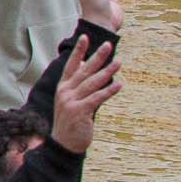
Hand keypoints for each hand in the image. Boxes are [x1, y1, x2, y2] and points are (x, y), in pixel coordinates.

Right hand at [49, 32, 121, 154]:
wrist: (63, 143)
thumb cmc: (70, 122)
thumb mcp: (71, 102)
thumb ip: (79, 86)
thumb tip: (88, 69)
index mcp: (63, 88)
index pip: (71, 65)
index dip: (78, 51)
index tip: (85, 37)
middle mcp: (65, 92)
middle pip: (84, 70)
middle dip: (97, 57)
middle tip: (108, 45)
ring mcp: (71, 101)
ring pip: (92, 83)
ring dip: (107, 72)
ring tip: (119, 62)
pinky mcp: (80, 111)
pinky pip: (97, 98)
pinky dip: (108, 91)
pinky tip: (119, 85)